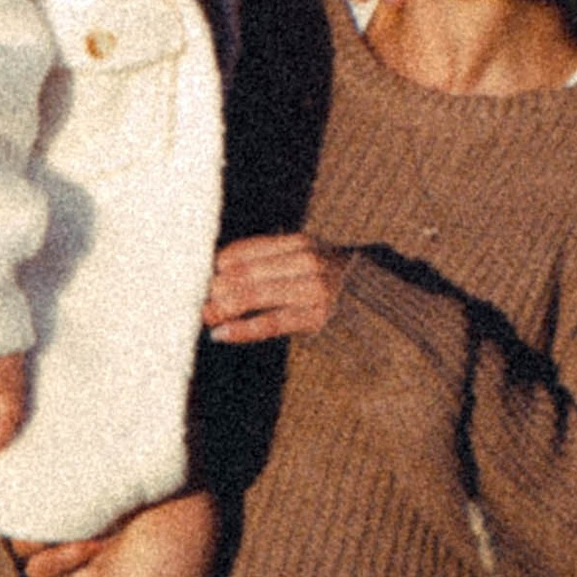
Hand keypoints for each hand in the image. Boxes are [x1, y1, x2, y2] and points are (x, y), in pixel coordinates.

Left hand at [205, 233, 348, 342]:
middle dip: (216, 289)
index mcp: (299, 242)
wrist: (377, 300)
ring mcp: (314, 289)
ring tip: (207, 316)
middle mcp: (307, 261)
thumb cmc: (326, 281)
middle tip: (198, 302)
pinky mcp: (317, 317)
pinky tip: (221, 334)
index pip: (243, 252)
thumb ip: (265, 264)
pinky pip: (271, 322)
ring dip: (223, 308)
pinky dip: (242, 329)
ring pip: (254, 296)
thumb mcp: (302, 260)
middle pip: (245, 273)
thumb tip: (215, 277)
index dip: (216, 268)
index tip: (201, 280)